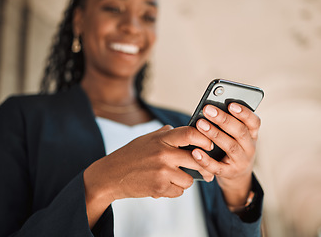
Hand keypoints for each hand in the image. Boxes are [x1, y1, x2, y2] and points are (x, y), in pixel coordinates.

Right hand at [83, 125, 213, 226]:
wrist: (111, 175)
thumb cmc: (130, 155)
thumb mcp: (147, 139)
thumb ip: (165, 134)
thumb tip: (181, 129)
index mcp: (162, 138)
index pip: (190, 133)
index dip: (205, 138)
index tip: (210, 144)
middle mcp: (163, 153)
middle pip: (197, 159)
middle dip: (205, 166)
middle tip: (207, 170)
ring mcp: (162, 171)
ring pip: (189, 179)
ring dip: (184, 181)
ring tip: (171, 178)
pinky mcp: (159, 187)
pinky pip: (179, 191)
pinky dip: (174, 190)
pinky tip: (162, 184)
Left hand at [191, 103, 260, 208]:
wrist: (238, 176)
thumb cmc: (233, 148)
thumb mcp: (237, 136)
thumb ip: (229, 123)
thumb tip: (211, 108)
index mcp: (252, 135)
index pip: (254, 122)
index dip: (244, 113)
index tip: (231, 104)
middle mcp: (249, 148)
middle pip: (240, 132)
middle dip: (223, 119)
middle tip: (208, 109)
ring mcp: (240, 162)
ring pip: (230, 147)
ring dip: (214, 134)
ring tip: (200, 124)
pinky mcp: (229, 174)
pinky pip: (217, 167)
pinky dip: (205, 160)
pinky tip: (195, 151)